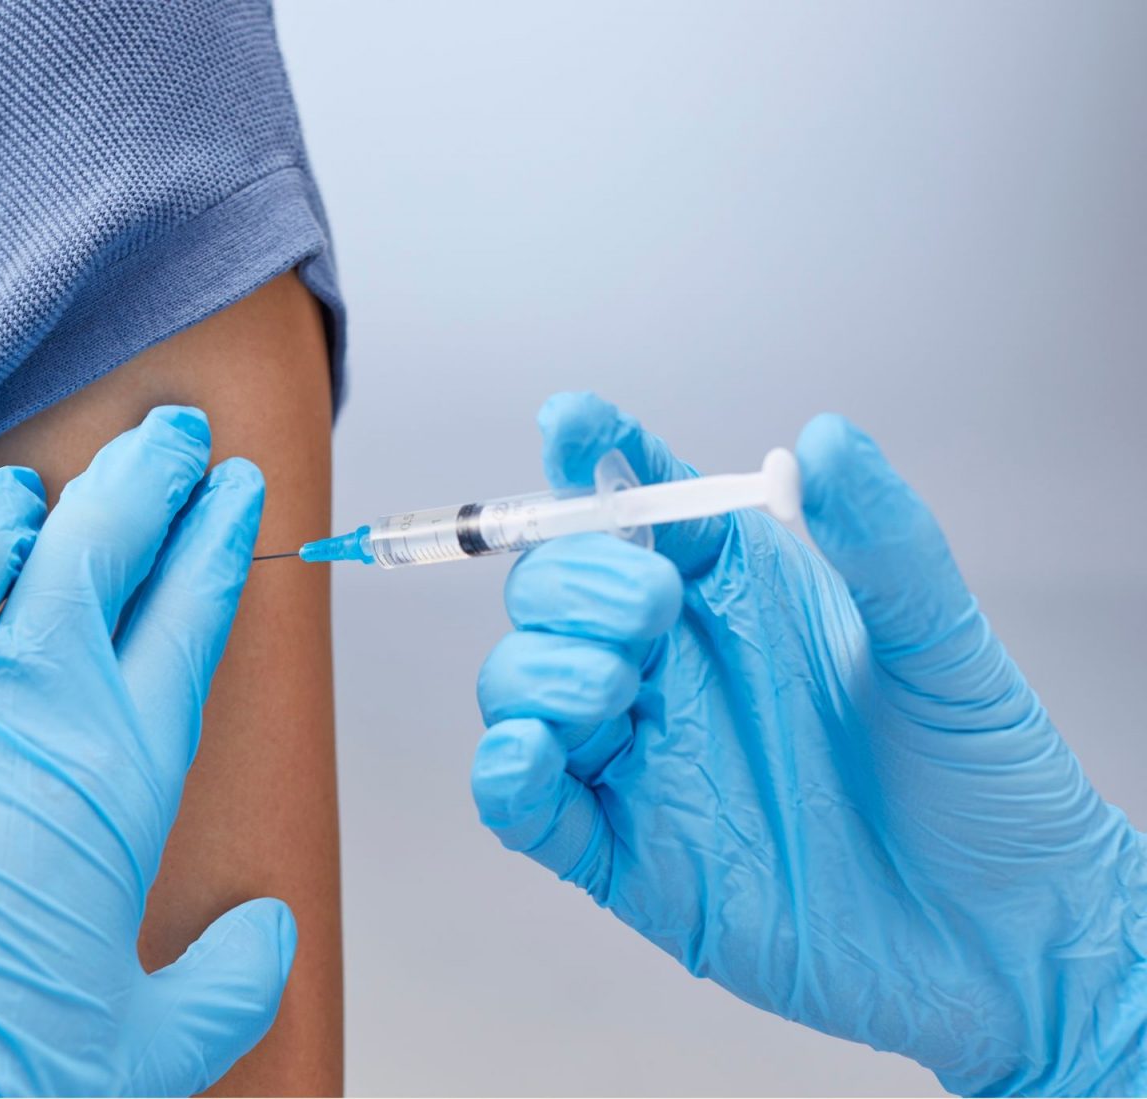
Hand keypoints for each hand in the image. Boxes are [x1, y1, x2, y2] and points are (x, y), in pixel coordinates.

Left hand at [0, 407, 293, 1096]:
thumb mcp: (148, 1038)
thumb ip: (228, 977)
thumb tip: (268, 941)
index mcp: (123, 758)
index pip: (193, 600)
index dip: (221, 530)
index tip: (235, 488)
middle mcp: (29, 691)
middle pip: (106, 534)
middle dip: (152, 471)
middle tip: (172, 439)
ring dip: (27, 501)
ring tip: (40, 491)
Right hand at [472, 393, 1146, 1094]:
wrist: (1002, 935)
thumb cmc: (982, 780)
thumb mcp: (941, 644)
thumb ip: (883, 541)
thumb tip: (825, 437)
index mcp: (736, 599)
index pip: (638, 506)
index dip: (594, 459)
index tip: (572, 425)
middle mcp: (671, 667)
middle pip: (555, 588)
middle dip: (574, 580)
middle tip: (652, 609)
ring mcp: (639, 758)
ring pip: (521, 683)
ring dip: (540, 668)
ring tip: (615, 689)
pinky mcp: (621, 850)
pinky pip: (523, 804)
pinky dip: (505, 771)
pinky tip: (531, 755)